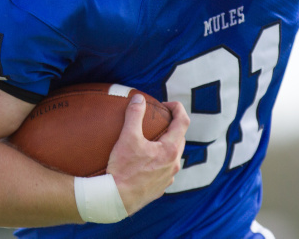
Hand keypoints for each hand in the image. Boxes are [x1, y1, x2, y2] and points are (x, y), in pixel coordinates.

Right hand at [105, 95, 188, 215]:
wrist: (115, 199)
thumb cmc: (122, 169)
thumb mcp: (127, 137)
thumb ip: (134, 115)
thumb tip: (138, 98)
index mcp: (170, 149)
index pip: (183, 121)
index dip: (177, 108)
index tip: (165, 104)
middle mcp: (174, 164)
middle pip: (179, 138)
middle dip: (172, 126)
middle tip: (157, 120)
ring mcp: (168, 178)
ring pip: (173, 155)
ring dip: (165, 144)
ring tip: (150, 140)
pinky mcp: (160, 188)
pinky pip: (164, 170)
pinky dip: (159, 160)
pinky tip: (144, 161)